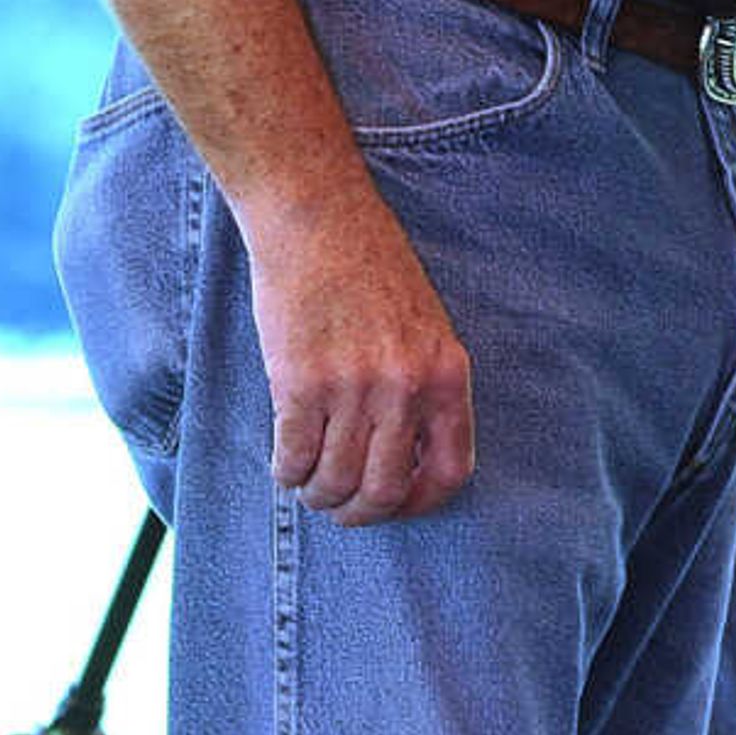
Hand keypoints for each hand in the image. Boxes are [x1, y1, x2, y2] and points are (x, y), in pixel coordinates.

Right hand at [246, 183, 473, 522]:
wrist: (322, 222)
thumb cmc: (374, 273)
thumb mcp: (427, 328)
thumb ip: (425, 390)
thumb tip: (409, 464)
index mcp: (447, 373)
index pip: (450, 471)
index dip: (419, 504)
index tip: (395, 504)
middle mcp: (406, 386)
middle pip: (384, 491)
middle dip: (357, 512)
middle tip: (338, 501)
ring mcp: (353, 386)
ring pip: (334, 483)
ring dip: (316, 494)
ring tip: (309, 479)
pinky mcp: (299, 382)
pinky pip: (292, 459)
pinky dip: (285, 473)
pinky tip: (285, 459)